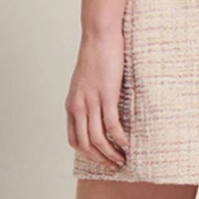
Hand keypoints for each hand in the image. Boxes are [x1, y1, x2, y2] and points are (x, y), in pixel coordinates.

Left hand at [65, 30, 129, 168]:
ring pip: (97, 139)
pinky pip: (111, 125)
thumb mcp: (85, 79)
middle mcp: (78, 106)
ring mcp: (91, 101)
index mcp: (72, 103)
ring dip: (110, 153)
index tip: (100, 158)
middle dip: (100, 159)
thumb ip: (88, 95)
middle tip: (114, 164)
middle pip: (85, 144)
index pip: (74, 139)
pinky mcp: (106, 95)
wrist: (99, 34)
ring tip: (122, 158)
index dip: (87, 154)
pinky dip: (119, 138)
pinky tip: (127, 143)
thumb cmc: (96, 52)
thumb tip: (98, 106)